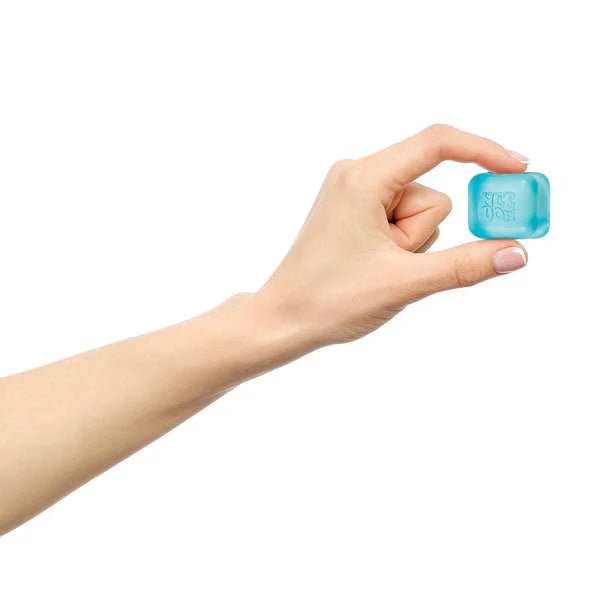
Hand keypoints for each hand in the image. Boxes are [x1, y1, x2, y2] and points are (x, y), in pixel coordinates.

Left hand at [258, 124, 528, 345]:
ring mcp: (354, 192)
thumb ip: (466, 265)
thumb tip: (516, 251)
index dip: (484, 153)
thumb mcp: (405, 282)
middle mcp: (357, 174)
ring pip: (417, 209)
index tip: (519, 170)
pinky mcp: (354, 209)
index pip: (437, 144)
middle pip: (429, 191)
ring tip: (377, 267)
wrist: (284, 319)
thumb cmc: (330, 300)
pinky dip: (400, 244)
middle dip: (423, 234)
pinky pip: (399, 219)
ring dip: (411, 244)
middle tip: (392, 263)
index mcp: (364, 178)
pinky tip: (373, 265)